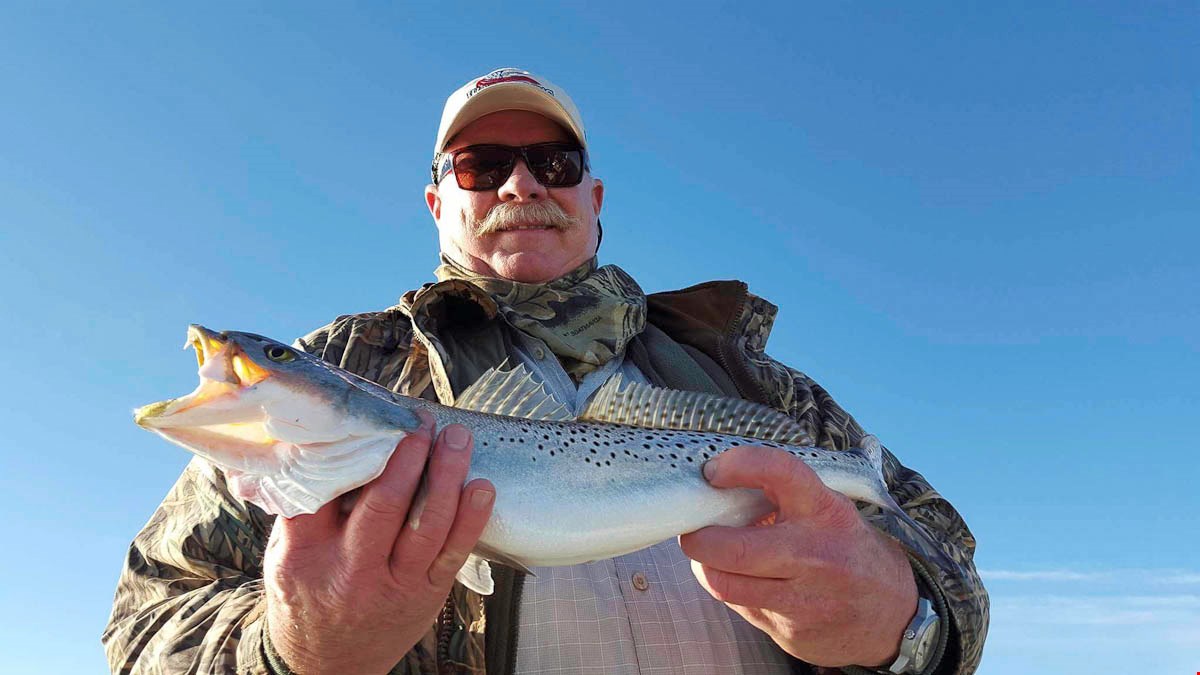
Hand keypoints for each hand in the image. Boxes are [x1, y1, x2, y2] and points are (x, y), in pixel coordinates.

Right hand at [263, 412, 493, 673]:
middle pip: (383, 504)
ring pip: (425, 524)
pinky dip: (471, 519)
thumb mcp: (285, 553)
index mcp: (304, 553)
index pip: (325, 490)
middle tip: (421, 422)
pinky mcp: (426, 594)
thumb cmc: (307, 594)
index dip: (350, 449)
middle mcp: (349, 570)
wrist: (327, 665)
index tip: (371, 416)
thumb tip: (327, 442)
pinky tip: (482, 487)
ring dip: (447, 476)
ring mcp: (392, 584)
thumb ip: (304, 507)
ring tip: (457, 438)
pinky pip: (452, 553)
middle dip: (407, 457)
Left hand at [679, 445, 916, 668]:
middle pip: (734, 548)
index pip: (779, 472)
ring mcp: (803, 598)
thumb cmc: (848, 551)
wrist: (892, 614)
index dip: (738, 464)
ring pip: (726, 584)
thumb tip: (719, 488)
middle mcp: (814, 555)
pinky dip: (730, 589)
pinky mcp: (791, 632)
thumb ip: (783, 499)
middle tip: (693, 530)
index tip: (713, 470)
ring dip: (706, 567)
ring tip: (710, 555)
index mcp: (825, 512)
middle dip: (698, 538)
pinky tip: (742, 580)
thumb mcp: (829, 511)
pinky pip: (740, 606)